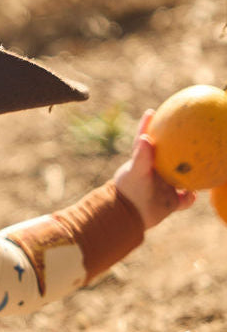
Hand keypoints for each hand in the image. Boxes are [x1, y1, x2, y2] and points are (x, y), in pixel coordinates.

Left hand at [114, 111, 195, 229]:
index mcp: (144, 163)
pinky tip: (194, 194)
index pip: (146, 140)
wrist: (130, 218)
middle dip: (178, 148)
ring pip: (181, 178)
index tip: (152, 112)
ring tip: (202, 164)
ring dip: (191, 173)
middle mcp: (155, 174)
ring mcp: (163, 188)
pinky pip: (185, 199)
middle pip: (170, 157)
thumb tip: (147, 137)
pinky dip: (190, 197)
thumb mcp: (136, 173)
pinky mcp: (170, 203)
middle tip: (189, 134)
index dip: (148, 126)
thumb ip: (142, 156)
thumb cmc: (130, 192)